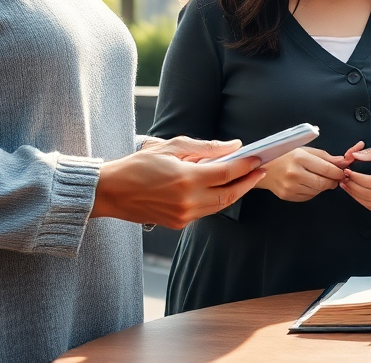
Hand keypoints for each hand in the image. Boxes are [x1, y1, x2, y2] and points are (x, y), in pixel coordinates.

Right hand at [91, 137, 265, 229]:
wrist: (110, 191)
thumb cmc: (139, 165)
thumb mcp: (172, 147)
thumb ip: (206, 147)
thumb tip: (233, 146)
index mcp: (186, 179)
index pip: (227, 174)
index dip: (246, 166)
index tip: (258, 158)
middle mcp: (188, 201)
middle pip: (229, 194)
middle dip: (248, 182)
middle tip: (260, 170)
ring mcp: (183, 215)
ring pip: (219, 206)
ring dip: (235, 192)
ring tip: (245, 178)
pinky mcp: (177, 223)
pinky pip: (205, 211)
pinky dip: (216, 200)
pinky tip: (221, 188)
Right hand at [256, 142, 359, 202]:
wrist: (263, 167)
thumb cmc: (285, 156)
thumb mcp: (304, 150)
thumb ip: (325, 157)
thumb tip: (343, 162)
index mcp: (300, 158)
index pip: (327, 169)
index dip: (338, 172)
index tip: (342, 172)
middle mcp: (294, 173)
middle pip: (324, 183)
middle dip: (333, 181)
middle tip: (334, 178)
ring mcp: (290, 187)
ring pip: (317, 191)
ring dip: (323, 187)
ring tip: (319, 178)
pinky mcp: (288, 196)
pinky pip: (308, 197)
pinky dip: (313, 191)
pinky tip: (308, 184)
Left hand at [340, 146, 370, 211]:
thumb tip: (354, 155)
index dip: (357, 178)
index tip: (347, 171)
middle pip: (369, 194)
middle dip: (352, 187)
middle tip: (344, 178)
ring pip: (369, 203)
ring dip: (354, 195)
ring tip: (346, 185)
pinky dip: (361, 200)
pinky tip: (354, 192)